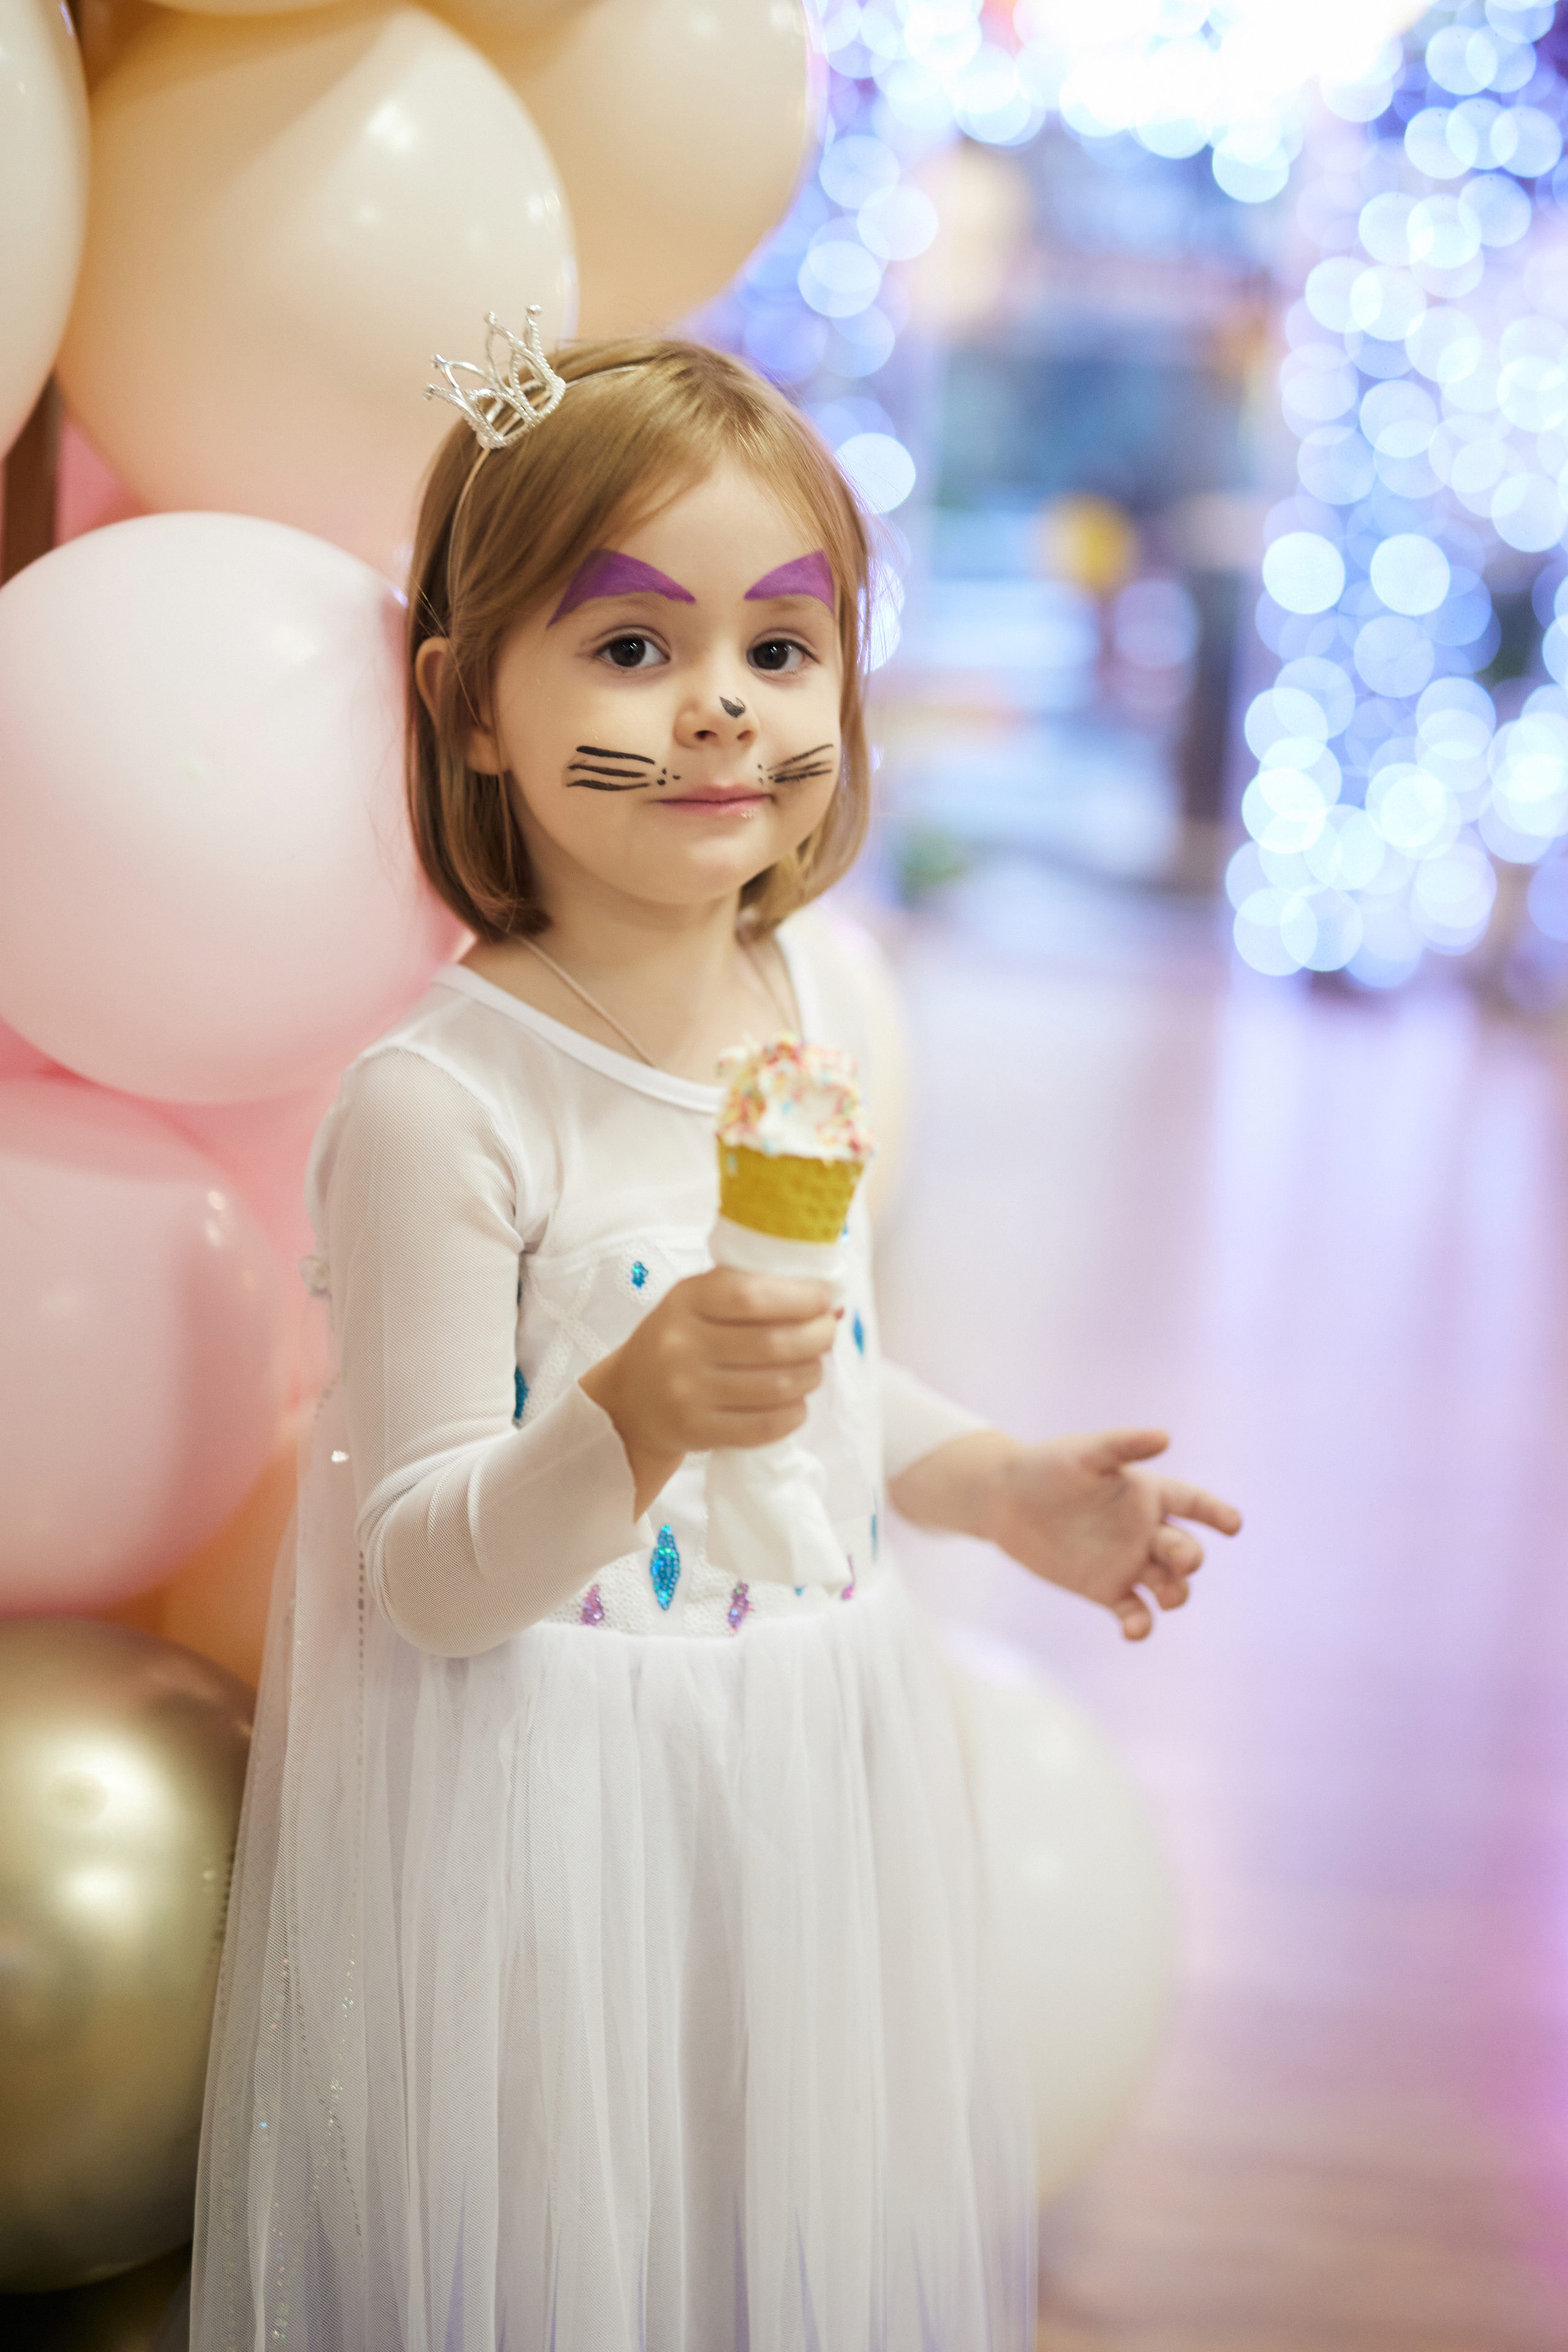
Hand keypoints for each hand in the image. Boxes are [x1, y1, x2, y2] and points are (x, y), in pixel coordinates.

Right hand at [580, 1268, 837, 1516]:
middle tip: (827, 1333)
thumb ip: (753, 1290)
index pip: (750, 1294)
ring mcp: (687, 1392)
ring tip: (812, 1368)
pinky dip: (794, 1413)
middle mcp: (681, 1345)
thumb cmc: (679, 1340)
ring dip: (810, 1375)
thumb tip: (829, 1299)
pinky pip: (765, 1426)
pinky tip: (795, 1402)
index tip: (825, 1297)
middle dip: (817, 1336)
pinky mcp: (697, 1431)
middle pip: (773, 1343)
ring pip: (777, 1386)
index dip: (799, 1296)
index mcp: (685, 1300)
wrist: (630, 1401)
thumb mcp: (699, 1301)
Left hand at [891, 1427, 1240, 1640]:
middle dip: (1190, 1559)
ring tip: (1165, 1597)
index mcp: (1147, 1493)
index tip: (1233, 1525)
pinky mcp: (1105, 1589)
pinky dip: (1141, 1625)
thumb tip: (1164, 1437)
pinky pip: (1135, 1612)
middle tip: (1182, 1562)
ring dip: (1175, 1593)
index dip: (1216, 1513)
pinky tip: (1134, 1631)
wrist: (1004, 1500)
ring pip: (1168, 1585)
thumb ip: (1122, 1445)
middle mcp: (1145, 1530)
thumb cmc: (1046, 1466)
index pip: (1193, 1503)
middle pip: (1184, 1550)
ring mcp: (1128, 1562)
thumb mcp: (1083, 1452)